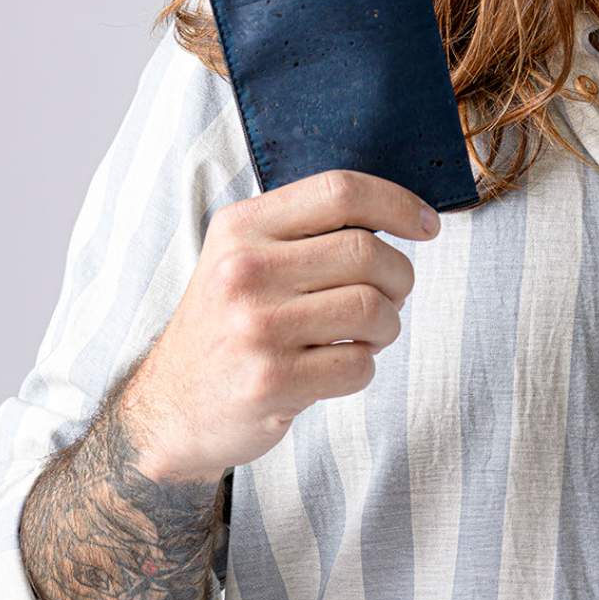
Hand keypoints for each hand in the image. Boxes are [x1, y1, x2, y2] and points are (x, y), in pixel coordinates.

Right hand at [120, 169, 439, 482]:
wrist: (171, 408)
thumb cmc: (227, 327)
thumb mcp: (242, 257)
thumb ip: (305, 231)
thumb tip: (398, 215)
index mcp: (240, 227)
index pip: (340, 191)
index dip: (398, 204)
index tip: (427, 226)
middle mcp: (244, 271)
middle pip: (368, 252)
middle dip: (399, 278)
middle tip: (389, 297)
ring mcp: (256, 328)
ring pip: (374, 309)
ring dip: (387, 327)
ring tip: (363, 335)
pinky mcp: (271, 382)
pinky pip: (360, 365)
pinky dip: (363, 368)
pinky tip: (335, 367)